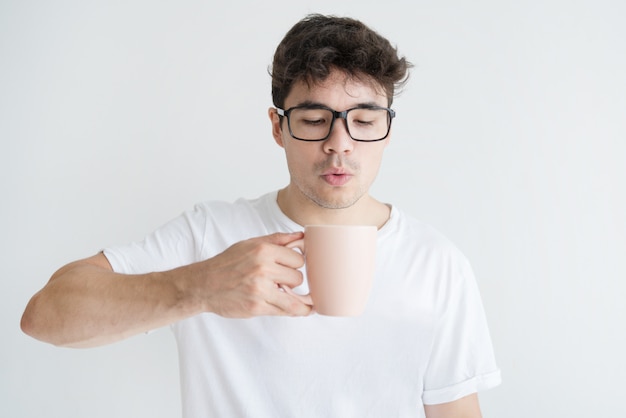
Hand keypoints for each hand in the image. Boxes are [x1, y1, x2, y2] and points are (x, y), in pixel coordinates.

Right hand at [191, 232, 312, 317]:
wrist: (204, 284)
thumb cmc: (227, 264)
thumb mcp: (250, 244)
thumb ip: (277, 240)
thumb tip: (300, 235)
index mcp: (263, 250)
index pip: (298, 258)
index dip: (296, 263)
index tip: (291, 267)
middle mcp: (263, 269)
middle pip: (298, 277)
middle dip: (293, 280)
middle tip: (283, 281)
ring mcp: (260, 289)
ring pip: (295, 297)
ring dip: (298, 298)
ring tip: (306, 301)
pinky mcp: (257, 307)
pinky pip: (285, 311)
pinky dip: (297, 311)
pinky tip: (304, 310)